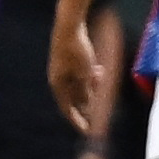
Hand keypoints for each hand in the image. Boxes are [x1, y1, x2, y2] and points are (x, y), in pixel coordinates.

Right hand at [47, 13, 106, 133]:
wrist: (69, 26)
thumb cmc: (76, 50)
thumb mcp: (84, 73)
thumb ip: (85, 90)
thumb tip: (86, 106)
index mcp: (58, 84)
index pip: (67, 108)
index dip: (77, 121)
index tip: (87, 131)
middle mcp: (58, 79)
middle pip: (73, 98)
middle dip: (86, 103)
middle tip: (97, 111)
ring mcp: (62, 70)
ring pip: (78, 85)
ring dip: (90, 86)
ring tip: (100, 77)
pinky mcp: (68, 61)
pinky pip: (79, 75)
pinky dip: (89, 76)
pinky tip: (98, 70)